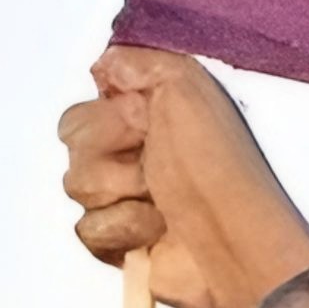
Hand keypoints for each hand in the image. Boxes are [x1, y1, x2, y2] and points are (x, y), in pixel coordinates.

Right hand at [55, 47, 308, 307]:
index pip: (84, 108)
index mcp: (150, 113)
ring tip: (163, 203)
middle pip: (74, 145)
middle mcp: (135, 151)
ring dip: (123, 195)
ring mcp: (125, 196)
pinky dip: (122, 231)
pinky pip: (86, 228)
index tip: (147, 124)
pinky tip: (155, 233)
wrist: (235, 245)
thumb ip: (140, 62)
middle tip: (156, 170)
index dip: (110, 119)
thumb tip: (104, 63)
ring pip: (77, 186)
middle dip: (112, 158)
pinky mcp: (119, 239)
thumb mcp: (187, 90)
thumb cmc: (218, 168)